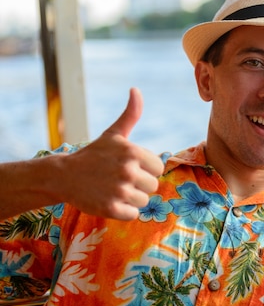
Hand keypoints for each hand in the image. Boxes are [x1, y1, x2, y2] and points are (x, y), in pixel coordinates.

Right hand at [59, 87, 163, 219]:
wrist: (63, 176)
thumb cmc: (94, 155)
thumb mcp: (113, 134)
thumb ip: (130, 114)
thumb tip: (136, 90)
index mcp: (132, 152)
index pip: (158, 167)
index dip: (145, 169)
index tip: (129, 167)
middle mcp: (127, 171)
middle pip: (153, 186)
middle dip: (139, 185)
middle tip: (119, 180)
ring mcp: (119, 191)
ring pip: (143, 201)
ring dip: (131, 199)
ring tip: (113, 190)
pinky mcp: (111, 209)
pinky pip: (133, 215)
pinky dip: (123, 212)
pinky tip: (110, 201)